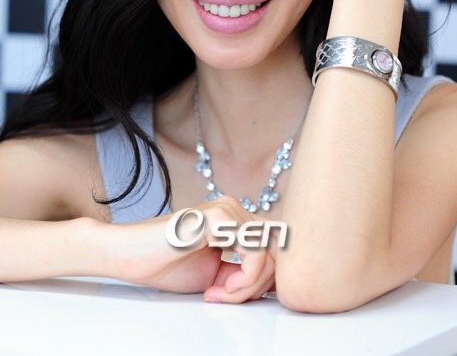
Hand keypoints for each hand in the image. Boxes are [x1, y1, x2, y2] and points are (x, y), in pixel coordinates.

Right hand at [109, 195, 276, 303]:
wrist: (128, 255)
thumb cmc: (164, 263)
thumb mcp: (216, 272)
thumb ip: (244, 272)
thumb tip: (277, 284)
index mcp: (234, 218)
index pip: (272, 248)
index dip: (262, 280)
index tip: (235, 297)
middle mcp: (234, 209)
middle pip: (275, 251)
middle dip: (258, 285)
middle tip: (227, 299)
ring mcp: (227, 209)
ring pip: (268, 254)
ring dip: (248, 287)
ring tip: (220, 296)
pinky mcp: (219, 217)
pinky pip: (254, 254)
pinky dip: (243, 281)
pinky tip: (218, 291)